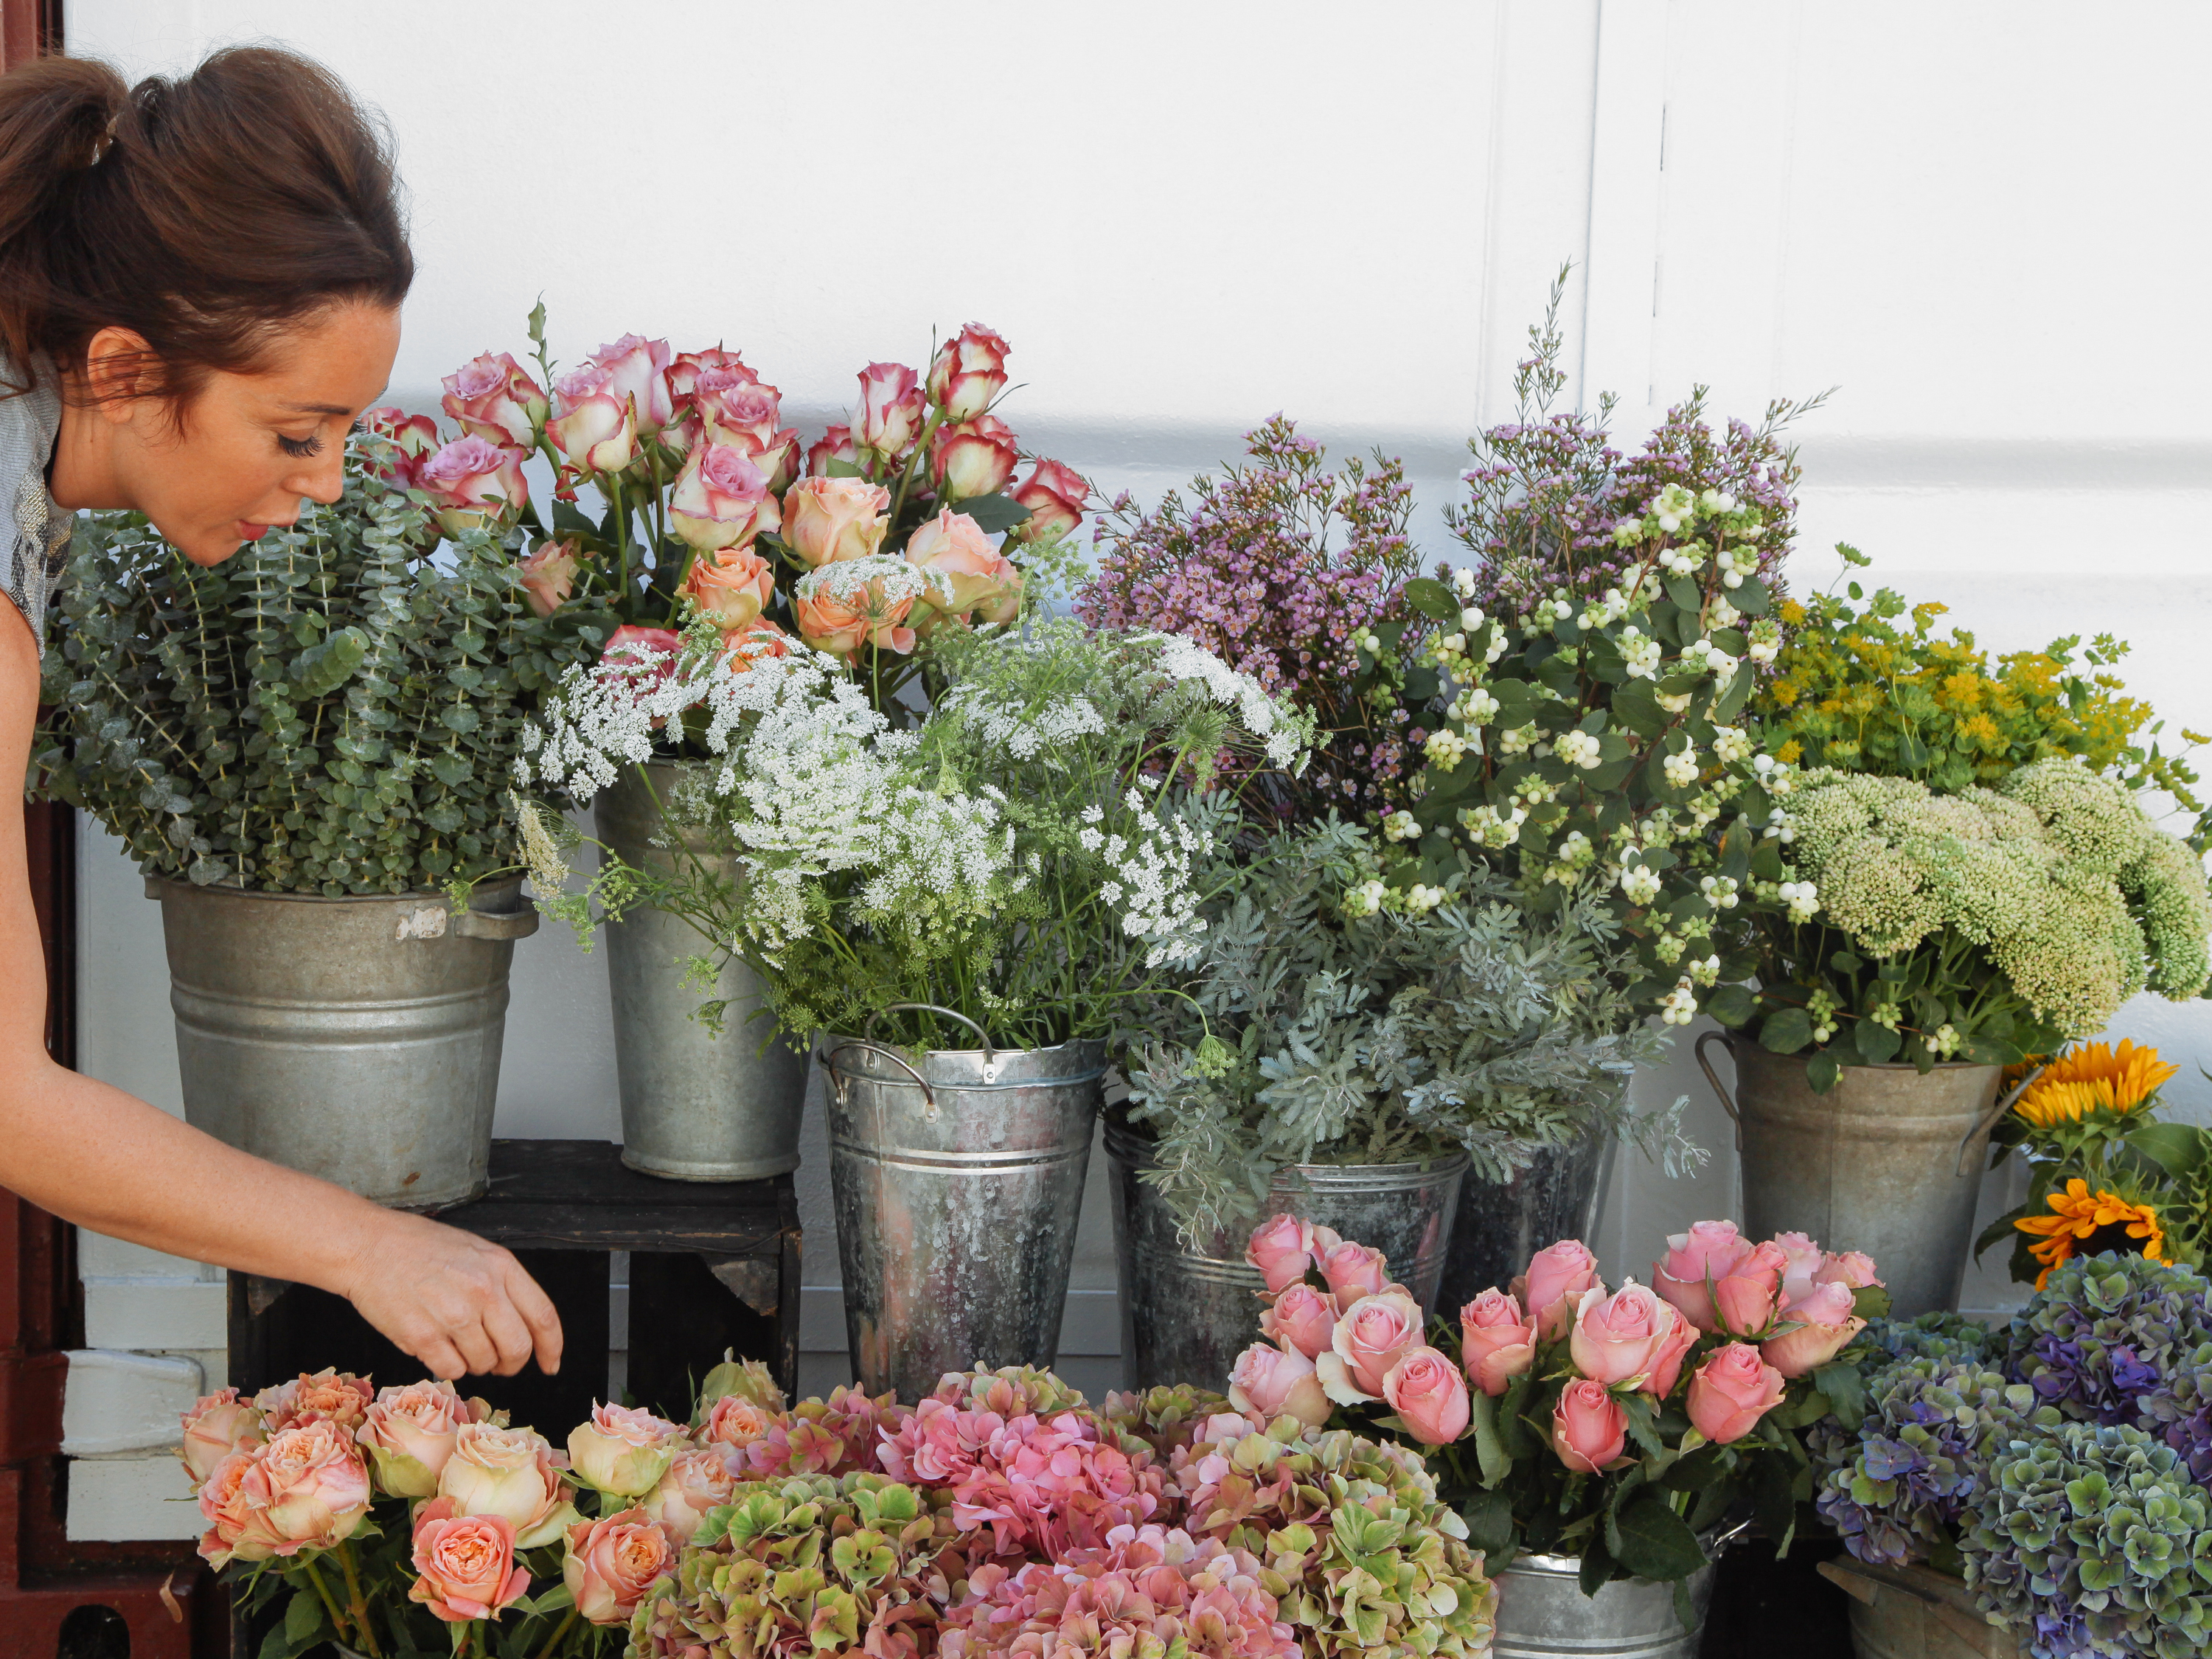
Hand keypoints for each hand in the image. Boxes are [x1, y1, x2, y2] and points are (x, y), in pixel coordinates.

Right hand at [341, 1212, 562, 1380]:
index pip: (543, 1317)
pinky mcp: (422, 1336)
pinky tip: (435, 1345)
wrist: (368, 1246)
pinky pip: (451, 1370)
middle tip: (499, 1363)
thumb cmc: (421, 1248)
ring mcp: (453, 1314)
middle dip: (511, 1363)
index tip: (550, 1365)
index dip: (551, 1348)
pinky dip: (448, 1366)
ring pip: (484, 1363)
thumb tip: (526, 1328)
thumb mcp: (476, 1251)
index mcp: (501, 1266)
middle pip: (518, 1348)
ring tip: (456, 1342)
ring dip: (475, 1363)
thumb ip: (503, 1285)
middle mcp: (483, 1290)